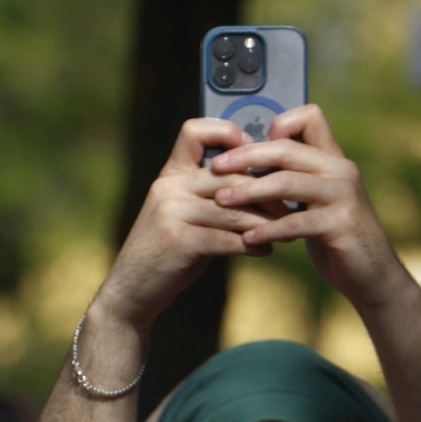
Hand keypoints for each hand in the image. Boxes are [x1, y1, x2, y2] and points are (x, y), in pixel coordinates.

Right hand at [95, 118, 273, 328]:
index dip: (227, 133)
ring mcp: (171, 212)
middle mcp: (168, 187)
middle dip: (266, 193)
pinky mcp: (178, 241)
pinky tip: (264, 251)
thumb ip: (210, 196)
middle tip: (289, 208)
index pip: (194, 131)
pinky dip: (251, 245)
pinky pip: (226, 238)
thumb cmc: (166, 252)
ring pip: (233, 210)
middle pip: (230, 176)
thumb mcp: (182, 215)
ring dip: (265, 223)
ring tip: (284, 232)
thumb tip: (261, 186)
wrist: (131, 290)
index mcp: (170, 175)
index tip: (252, 155)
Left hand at [207, 104, 410, 310]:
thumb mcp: (316, 201)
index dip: (278, 124)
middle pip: (287, 148)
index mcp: (333, 159)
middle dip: (246, 156)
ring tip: (221, 200)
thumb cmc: (334, 237)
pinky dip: (268, 229)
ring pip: (287, 182)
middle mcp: (341, 170)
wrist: (372, 274)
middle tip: (215, 168)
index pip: (310, 116)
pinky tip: (246, 238)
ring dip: (249, 191)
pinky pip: (296, 222)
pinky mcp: (341, 224)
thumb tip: (251, 165)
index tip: (248, 145)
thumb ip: (295, 180)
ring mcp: (343, 196)